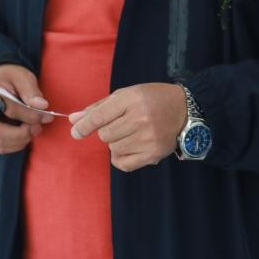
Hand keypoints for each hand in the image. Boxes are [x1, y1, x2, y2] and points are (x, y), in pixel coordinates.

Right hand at [0, 64, 54, 154]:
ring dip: (21, 140)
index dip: (30, 116)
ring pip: (1, 143)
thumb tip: (42, 106)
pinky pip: (1, 147)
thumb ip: (31, 91)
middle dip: (23, 134)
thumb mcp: (22, 77)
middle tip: (37, 127)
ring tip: (33, 128)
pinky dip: (16, 144)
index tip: (46, 116)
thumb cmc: (8, 78)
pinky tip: (24, 133)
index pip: (9, 110)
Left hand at [68, 82, 186, 171]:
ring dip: (116, 143)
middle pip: (105, 134)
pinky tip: (129, 147)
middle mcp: (141, 118)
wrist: (184, 110)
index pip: (100, 116)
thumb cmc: (151, 99)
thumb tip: (74, 119)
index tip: (76, 132)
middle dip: (107, 131)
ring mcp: (148, 138)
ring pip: (114, 148)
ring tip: (130, 133)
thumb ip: (99, 107)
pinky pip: (124, 163)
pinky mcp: (154, 154)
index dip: (84, 126)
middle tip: (121, 124)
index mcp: (132, 99)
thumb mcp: (126, 95)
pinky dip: (120, 158)